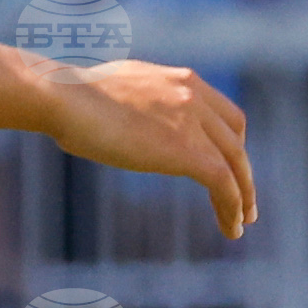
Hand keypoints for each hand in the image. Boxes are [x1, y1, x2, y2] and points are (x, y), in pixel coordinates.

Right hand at [40, 55, 256, 242]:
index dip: (232, 143)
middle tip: (243, 200)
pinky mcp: (185, 150)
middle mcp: (192, 94)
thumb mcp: (115, 93)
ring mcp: (192, 121)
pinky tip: (230, 228)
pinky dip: (232, 207)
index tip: (228, 167)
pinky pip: (223, 183)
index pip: (224, 113)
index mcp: (178, 79)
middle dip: (242, 171)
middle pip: (235, 138)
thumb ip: (135, 105)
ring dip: (242, 196)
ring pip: (235, 163)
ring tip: (241, 222)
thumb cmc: (69, 98)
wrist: (63, 98)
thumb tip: (122, 121)